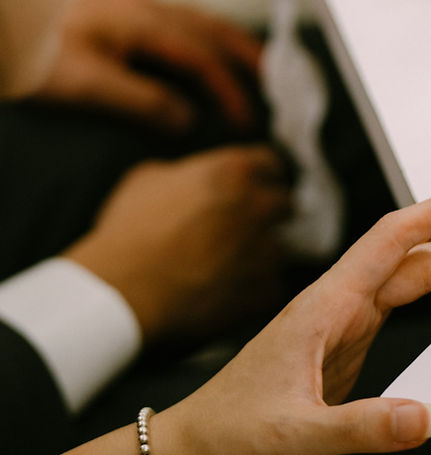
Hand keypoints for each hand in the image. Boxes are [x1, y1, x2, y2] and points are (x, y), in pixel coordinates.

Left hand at [27, 0, 261, 131]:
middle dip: (246, 58)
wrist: (0, 18)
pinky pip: (179, 19)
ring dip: (230, 44)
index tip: (245, 121)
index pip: (200, 57)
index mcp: (137, 22)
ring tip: (256, 68)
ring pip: (197, 20)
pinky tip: (208, 53)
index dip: (229, 90)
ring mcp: (131, 4)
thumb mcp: (83, 84)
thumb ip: (142, 102)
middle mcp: (140, 6)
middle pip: (210, 29)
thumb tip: (189, 121)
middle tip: (276, 86)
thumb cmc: (32, 52)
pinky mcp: (120, 9)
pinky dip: (205, 37)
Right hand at [65, 145, 291, 345]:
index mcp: (236, 171)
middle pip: (284, 203)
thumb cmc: (128, 230)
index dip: (259, 176)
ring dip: (261, 252)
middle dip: (267, 212)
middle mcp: (261, 207)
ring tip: (227, 264)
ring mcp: (269, 250)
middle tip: (239, 228)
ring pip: (280, 246)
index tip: (250, 188)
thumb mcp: (148, 178)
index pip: (270, 163)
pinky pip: (271, 284)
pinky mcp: (267, 288)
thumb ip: (189, 170)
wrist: (124, 290)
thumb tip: (198, 177)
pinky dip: (255, 287)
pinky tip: (226, 291)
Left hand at [148, 188, 430, 454]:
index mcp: (326, 305)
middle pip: (419, 263)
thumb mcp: (296, 434)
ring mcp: (343, 327)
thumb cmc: (225, 437)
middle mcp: (338, 306)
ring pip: (414, 285)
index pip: (396, 238)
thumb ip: (365, 426)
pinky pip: (405, 316)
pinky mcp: (345, 351)